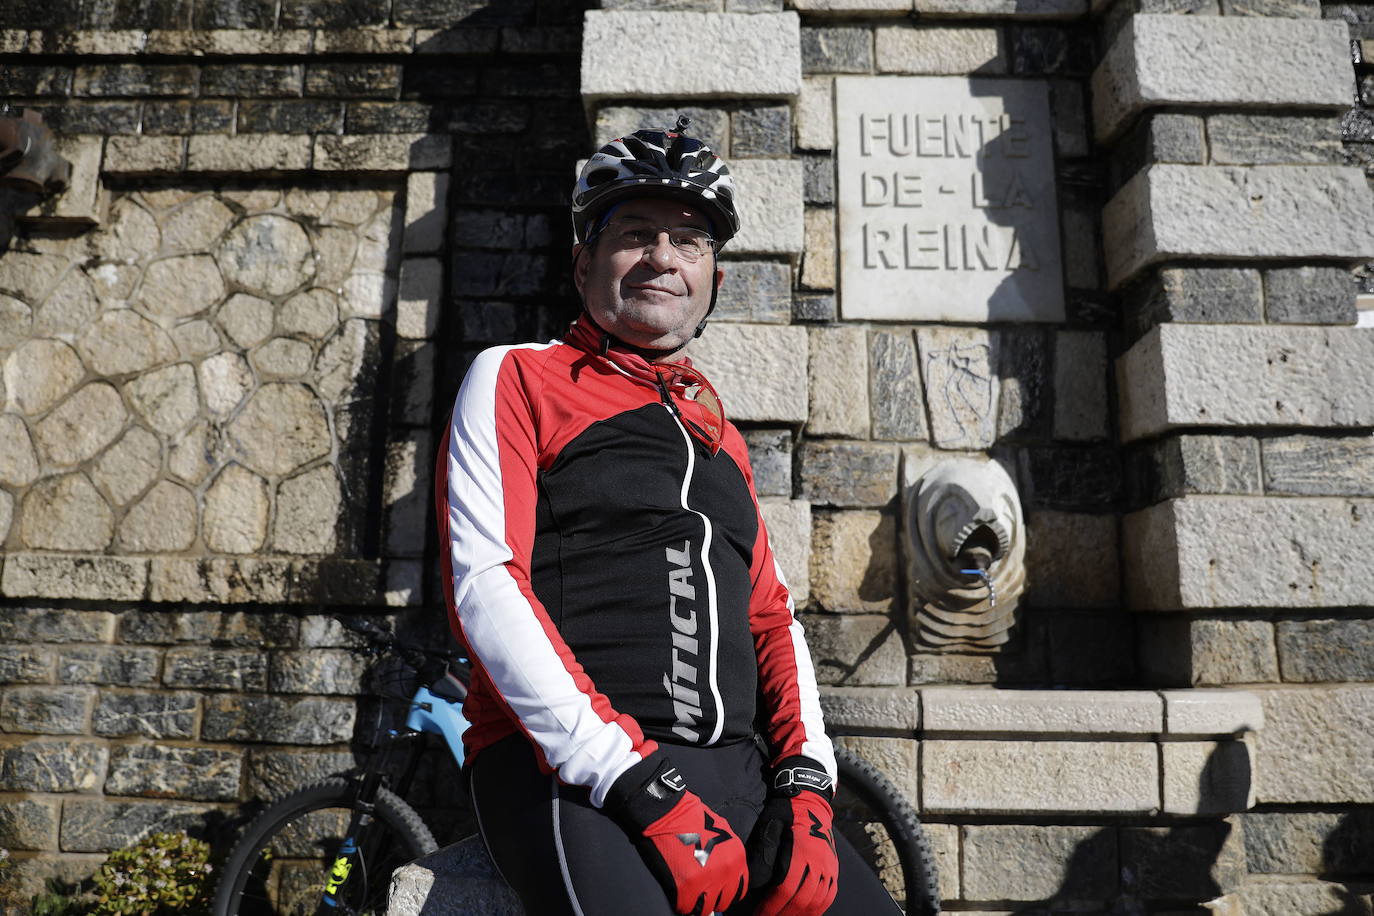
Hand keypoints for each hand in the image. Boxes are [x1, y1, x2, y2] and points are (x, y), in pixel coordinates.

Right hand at [639, 790, 748, 914]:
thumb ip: (726, 853)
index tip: (714, 889)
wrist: (666, 811)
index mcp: (737, 857)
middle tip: (700, 892)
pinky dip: (681, 904)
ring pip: (706, 909)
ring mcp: (707, 880)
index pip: (738, 889)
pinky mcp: (687, 887)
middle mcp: (726, 871)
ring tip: (688, 894)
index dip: (724, 890)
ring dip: (697, 903)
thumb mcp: (720, 830)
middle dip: (712, 898)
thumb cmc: (689, 817)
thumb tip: (723, 872)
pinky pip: (686, 907)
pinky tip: (677, 894)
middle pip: (723, 901)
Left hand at [746, 761, 838, 915]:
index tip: (759, 914)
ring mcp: (829, 866)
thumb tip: (755, 883)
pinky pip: (829, 895)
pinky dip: (818, 908)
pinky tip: (806, 913)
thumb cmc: (786, 811)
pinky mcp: (833, 868)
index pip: (786, 889)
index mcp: (802, 851)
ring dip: (801, 914)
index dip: (772, 906)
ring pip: (818, 901)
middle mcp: (819, 861)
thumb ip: (764, 854)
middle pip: (802, 899)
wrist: (809, 798)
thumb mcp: (769, 826)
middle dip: (784, 914)